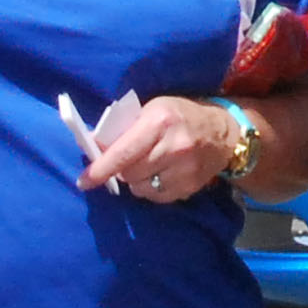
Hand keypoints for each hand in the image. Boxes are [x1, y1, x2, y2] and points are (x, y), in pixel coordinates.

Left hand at [82, 93, 238, 205]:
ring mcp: (185, 170)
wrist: (223, 133)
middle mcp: (174, 147)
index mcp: (160, 122)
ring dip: (135, 181)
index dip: (101, 169)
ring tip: (144, 167)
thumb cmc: (180, 116)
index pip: (123, 152)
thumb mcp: (153, 109)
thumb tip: (94, 146)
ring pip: (141, 188)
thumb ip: (125, 128)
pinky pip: (157, 198)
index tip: (84, 181)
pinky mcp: (190, 187)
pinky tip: (158, 175)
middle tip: (122, 163)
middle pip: (130, 173)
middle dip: (119, 171)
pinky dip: (151, 189)